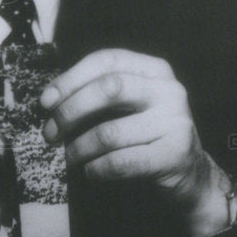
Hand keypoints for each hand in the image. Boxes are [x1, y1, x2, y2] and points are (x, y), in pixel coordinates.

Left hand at [40, 49, 221, 231]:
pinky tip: (91, 172)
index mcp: (154, 70)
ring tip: (70, 157)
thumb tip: (48, 100)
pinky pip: (121, 162)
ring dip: (79, 148)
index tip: (45, 101)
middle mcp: (169, 90)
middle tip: (51, 133)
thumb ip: (96, 94)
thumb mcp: (128, 105)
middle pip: (109, 89)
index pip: (106, 61)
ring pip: (110, 132)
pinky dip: (97, 169)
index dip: (70, 79)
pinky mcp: (175, 155)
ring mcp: (176, 122)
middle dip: (70, 111)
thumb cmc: (146, 136)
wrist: (191, 176)